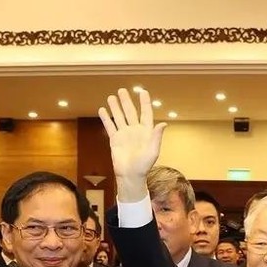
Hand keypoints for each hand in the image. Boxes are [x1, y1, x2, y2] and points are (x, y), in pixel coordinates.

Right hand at [98, 88, 166, 202]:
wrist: (130, 175)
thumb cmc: (144, 166)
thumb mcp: (153, 151)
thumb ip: (156, 137)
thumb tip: (163, 124)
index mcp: (146, 132)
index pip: (146, 113)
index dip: (144, 102)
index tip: (142, 91)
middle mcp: (135, 130)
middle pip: (130, 112)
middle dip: (126, 101)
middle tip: (122, 90)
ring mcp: (124, 134)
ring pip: (119, 117)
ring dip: (116, 107)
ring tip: (112, 96)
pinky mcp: (115, 140)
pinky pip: (110, 126)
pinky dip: (106, 118)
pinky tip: (103, 110)